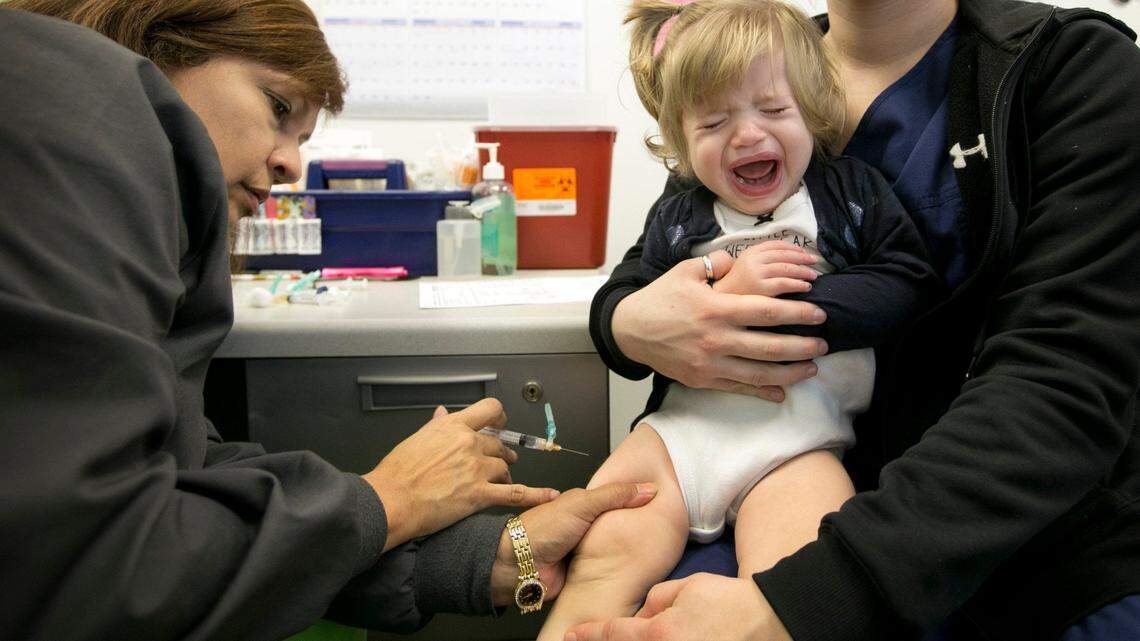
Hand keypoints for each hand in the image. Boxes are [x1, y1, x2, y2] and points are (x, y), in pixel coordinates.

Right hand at [364, 399, 557, 551]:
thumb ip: (436, 426)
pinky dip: (535, 495)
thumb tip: (443, 412)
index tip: (501, 423)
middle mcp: (468, 443)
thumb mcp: (416, 439)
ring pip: (504, 466)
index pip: (490, 410)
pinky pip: (515, 493)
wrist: (391, 500)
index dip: (500, 417)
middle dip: (501, 451)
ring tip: (501, 480)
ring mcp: (476, 468)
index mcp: (453, 427)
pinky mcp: (479, 494)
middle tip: (502, 459)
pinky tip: (549, 496)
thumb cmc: (396, 474)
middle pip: (498, 442)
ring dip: (504, 473)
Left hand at [490, 482, 658, 605]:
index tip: (660, 499)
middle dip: (634, 526)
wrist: (520, 567)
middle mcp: (586, 525)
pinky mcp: (586, 571)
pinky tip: (634, 565)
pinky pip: (608, 567)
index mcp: (583, 504)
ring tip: (653, 546)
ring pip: (615, 546)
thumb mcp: (582, 504)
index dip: (636, 498)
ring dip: (626, 548)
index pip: (616, 498)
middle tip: (662, 526)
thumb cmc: (540, 530)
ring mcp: (586, 549)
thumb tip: (647, 488)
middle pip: (618, 523)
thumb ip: (614, 495)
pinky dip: (618, 567)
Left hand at [564, 573, 792, 640]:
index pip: (613, 634)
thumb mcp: (687, 588)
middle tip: (582, 639)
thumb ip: (656, 599)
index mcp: (659, 633)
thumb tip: (641, 616)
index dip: (588, 634)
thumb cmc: (728, 602)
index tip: (571, 635)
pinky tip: (658, 640)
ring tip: (618, 638)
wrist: (768, 621)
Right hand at [612, 250, 826, 401]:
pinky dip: (762, 391)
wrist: (629, 330)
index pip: (769, 312)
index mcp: (717, 308)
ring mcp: (710, 363)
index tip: (820, 314)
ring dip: (790, 372)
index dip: (799, 314)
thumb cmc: (660, 298)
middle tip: (824, 344)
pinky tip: (781, 392)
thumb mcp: (686, 271)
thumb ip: (718, 263)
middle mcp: (717, 339)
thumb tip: (739, 259)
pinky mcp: (703, 380)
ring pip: (759, 373)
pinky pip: (738, 388)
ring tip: (812, 368)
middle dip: (803, 346)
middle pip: (771, 346)